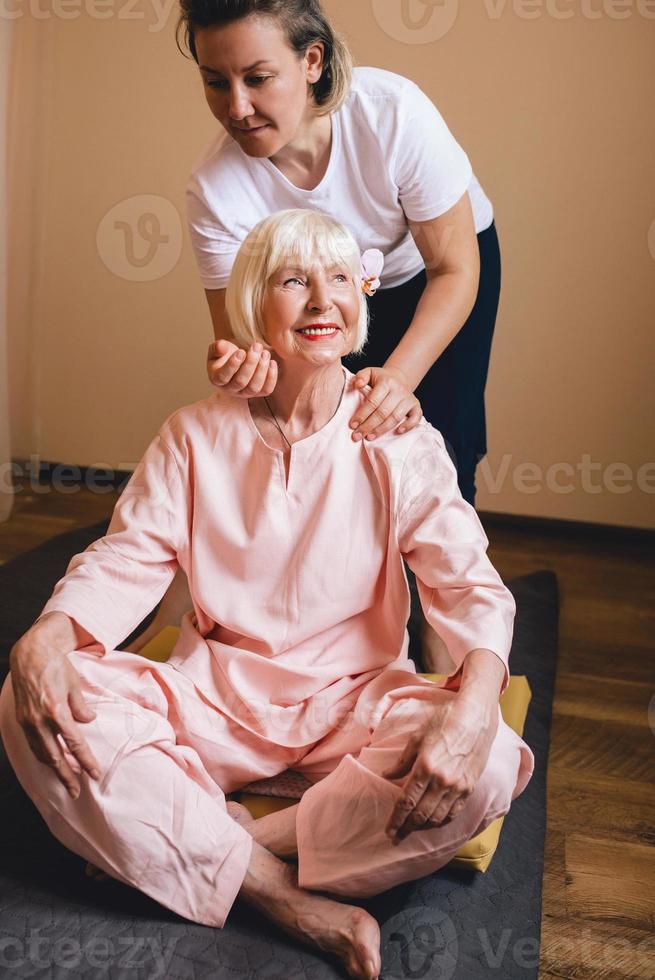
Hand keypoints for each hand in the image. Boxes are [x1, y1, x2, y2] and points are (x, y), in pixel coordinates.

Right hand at [9, 613, 101, 799]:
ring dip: (54, 768)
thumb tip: (88, 721)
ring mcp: (27, 721)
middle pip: (55, 756)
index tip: (95, 774)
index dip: (85, 761)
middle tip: (77, 791)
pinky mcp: (21, 719)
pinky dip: (43, 754)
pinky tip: (51, 761)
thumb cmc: (56, 666)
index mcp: (56, 711)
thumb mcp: (74, 684)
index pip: (74, 743)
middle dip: (67, 775)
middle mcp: (39, 720)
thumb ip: (81, 706)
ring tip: (66, 779)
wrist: (30, 654)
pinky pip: (32, 743)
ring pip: (41, 752)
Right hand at [207, 339, 277, 396]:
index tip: (241, 351)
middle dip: (250, 363)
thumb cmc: (225, 355)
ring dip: (262, 369)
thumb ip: (217, 347)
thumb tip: (220, 346)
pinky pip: (266, 390)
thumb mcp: (217, 349)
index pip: (223, 376)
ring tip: (265, 353)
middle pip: (240, 382)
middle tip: (257, 346)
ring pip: (254, 387)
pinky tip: (272, 362)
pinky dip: (271, 377)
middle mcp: (230, 389)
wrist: (236, 361)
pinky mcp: (258, 393)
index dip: (232, 365)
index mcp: (217, 378)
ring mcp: (244, 393)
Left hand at [350, 366, 421, 440]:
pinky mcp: (416, 406)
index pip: (373, 401)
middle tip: (358, 435)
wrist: (399, 378)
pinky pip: (415, 418)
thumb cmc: (380, 379)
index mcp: (386, 382)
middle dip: (368, 426)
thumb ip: (361, 376)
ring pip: (395, 417)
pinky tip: (398, 432)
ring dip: (382, 430)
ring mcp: (409, 399)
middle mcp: (399, 390)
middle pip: (382, 412)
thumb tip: (357, 385)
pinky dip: (408, 426)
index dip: (362, 414)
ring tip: (369, 437)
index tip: (352, 425)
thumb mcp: (369, 372)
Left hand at [382, 693, 498, 843]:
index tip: (388, 832)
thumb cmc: (444, 722)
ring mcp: (457, 786)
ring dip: (423, 827)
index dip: (396, 820)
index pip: (406, 802)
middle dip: (406, 829)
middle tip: (396, 838)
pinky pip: (454, 813)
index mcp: (425, 767)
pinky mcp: (469, 788)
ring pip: (437, 818)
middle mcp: (441, 781)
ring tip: (412, 830)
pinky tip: (433, 822)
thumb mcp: (417, 738)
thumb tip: (386, 775)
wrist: (475, 718)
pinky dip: (441, 821)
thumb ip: (402, 761)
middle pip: (420, 815)